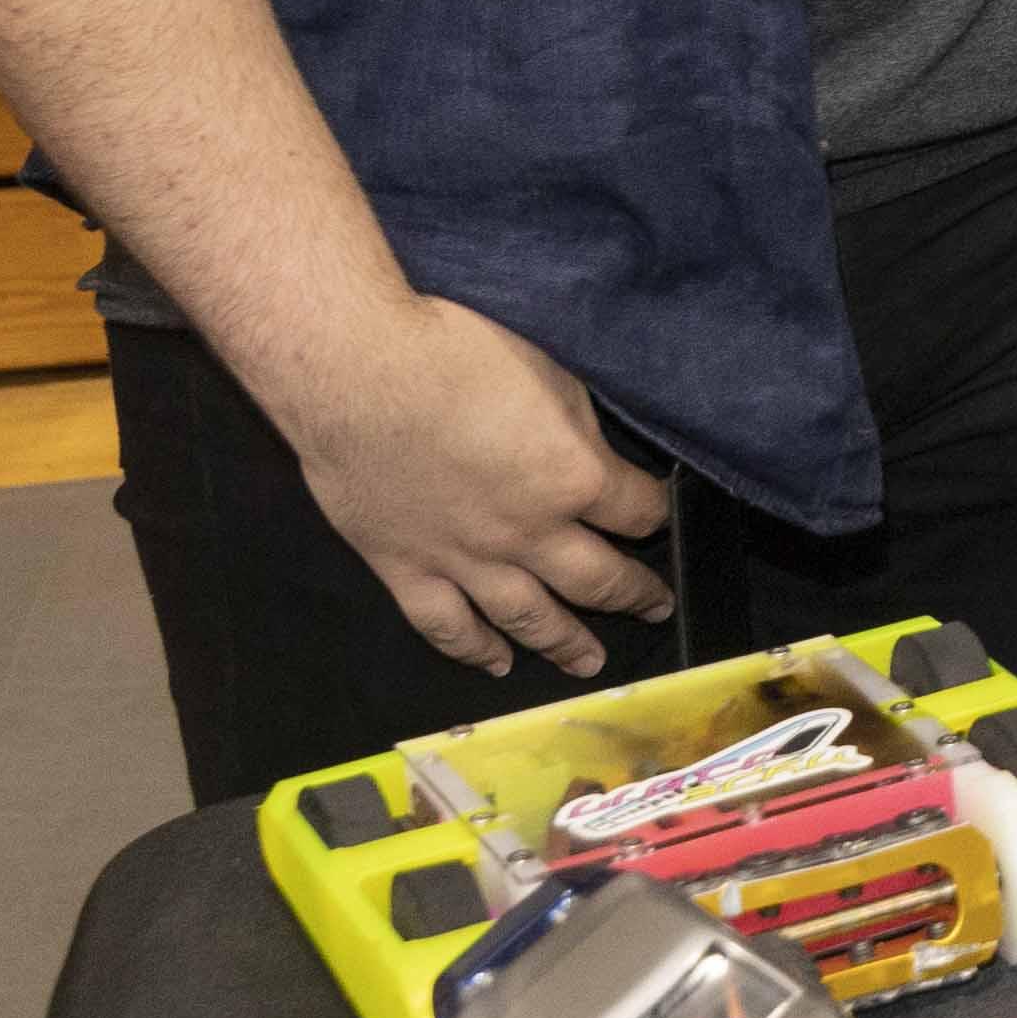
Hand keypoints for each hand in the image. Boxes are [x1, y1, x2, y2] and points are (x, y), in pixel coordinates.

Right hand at [265, 294, 678, 677]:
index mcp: (575, 480)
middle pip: (598, 579)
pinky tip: (496, 664)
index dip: (655, 511)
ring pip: (527, 616)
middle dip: (635, 593)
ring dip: (564, 641)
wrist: (357, 370)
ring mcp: (465, 559)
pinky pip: (445, 625)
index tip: (659, 513)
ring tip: (590, 661)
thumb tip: (592, 452)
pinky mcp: (404, 567)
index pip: (638, 509)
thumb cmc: (457, 353)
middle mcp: (529, 534)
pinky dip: (473, 649)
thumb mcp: (552, 373)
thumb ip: (579, 428)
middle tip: (655, 607)